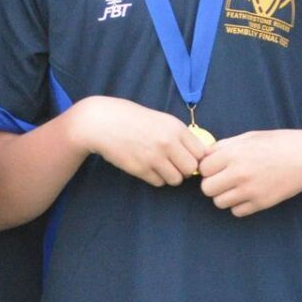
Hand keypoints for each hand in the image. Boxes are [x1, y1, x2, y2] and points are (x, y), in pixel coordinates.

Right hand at [67, 96, 208, 187]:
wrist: (100, 122)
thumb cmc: (130, 118)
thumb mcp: (159, 119)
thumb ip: (177, 135)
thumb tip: (195, 154)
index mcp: (175, 128)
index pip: (200, 152)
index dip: (194, 156)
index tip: (184, 156)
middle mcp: (167, 143)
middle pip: (191, 168)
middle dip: (183, 169)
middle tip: (172, 163)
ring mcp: (154, 157)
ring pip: (176, 179)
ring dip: (170, 176)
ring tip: (158, 166)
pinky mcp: (140, 169)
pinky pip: (159, 182)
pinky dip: (155, 178)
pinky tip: (145, 167)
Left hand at [197, 129, 301, 216]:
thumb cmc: (277, 144)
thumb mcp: (247, 138)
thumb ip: (222, 147)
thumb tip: (202, 156)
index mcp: (233, 154)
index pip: (202, 168)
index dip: (207, 168)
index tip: (216, 166)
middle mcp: (239, 173)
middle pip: (206, 188)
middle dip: (212, 184)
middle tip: (224, 178)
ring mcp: (250, 190)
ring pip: (219, 202)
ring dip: (224, 196)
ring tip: (236, 187)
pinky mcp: (262, 203)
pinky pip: (237, 211)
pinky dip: (239, 205)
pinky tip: (248, 195)